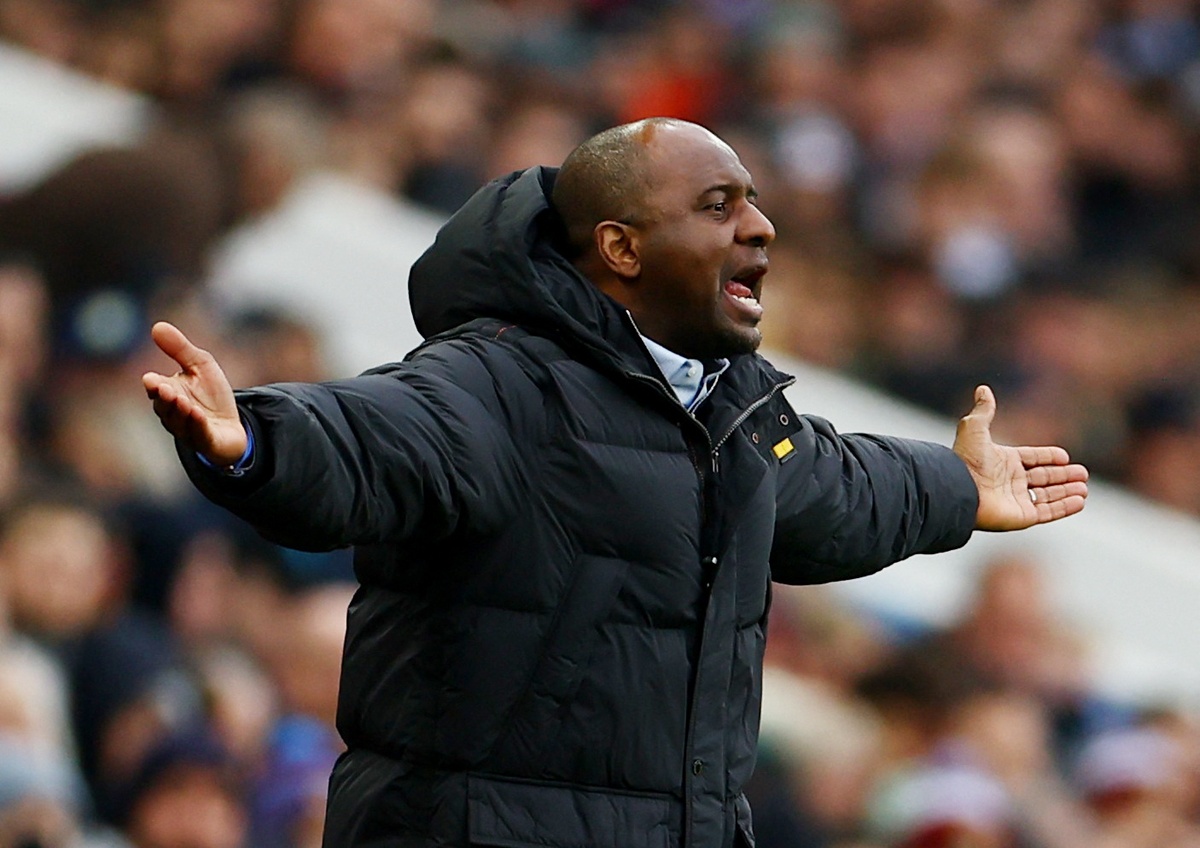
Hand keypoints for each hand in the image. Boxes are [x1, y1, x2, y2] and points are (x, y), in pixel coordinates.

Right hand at [142, 321, 247, 464]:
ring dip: (180, 411)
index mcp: (168, 393)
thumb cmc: (210, 395)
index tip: (152, 379)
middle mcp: (172, 413)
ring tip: (183, 400)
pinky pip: (198, 433)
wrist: (231, 425)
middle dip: (165, 398)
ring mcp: (187, 429)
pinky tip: (198, 414)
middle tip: (165, 389)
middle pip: (164, 406)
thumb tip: (157, 326)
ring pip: (178, 421)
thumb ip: (179, 348)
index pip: (156, 389)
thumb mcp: (200, 365)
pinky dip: (197, 424)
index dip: (154, 385)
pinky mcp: (204, 440)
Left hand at [953, 385, 1088, 530]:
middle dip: (1063, 476)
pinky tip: (1080, 501)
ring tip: (1084, 488)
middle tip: (1083, 474)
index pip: (1031, 459)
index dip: (1048, 457)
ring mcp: (1016, 500)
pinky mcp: (1021, 517)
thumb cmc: (965, 460)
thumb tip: (982, 388)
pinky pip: (1048, 512)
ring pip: (1048, 495)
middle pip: (1043, 478)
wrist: (958, 489)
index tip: (1065, 457)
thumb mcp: (974, 428)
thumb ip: (984, 410)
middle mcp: (1010, 481)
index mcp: (1002, 462)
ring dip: (1067, 491)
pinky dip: (1065, 507)